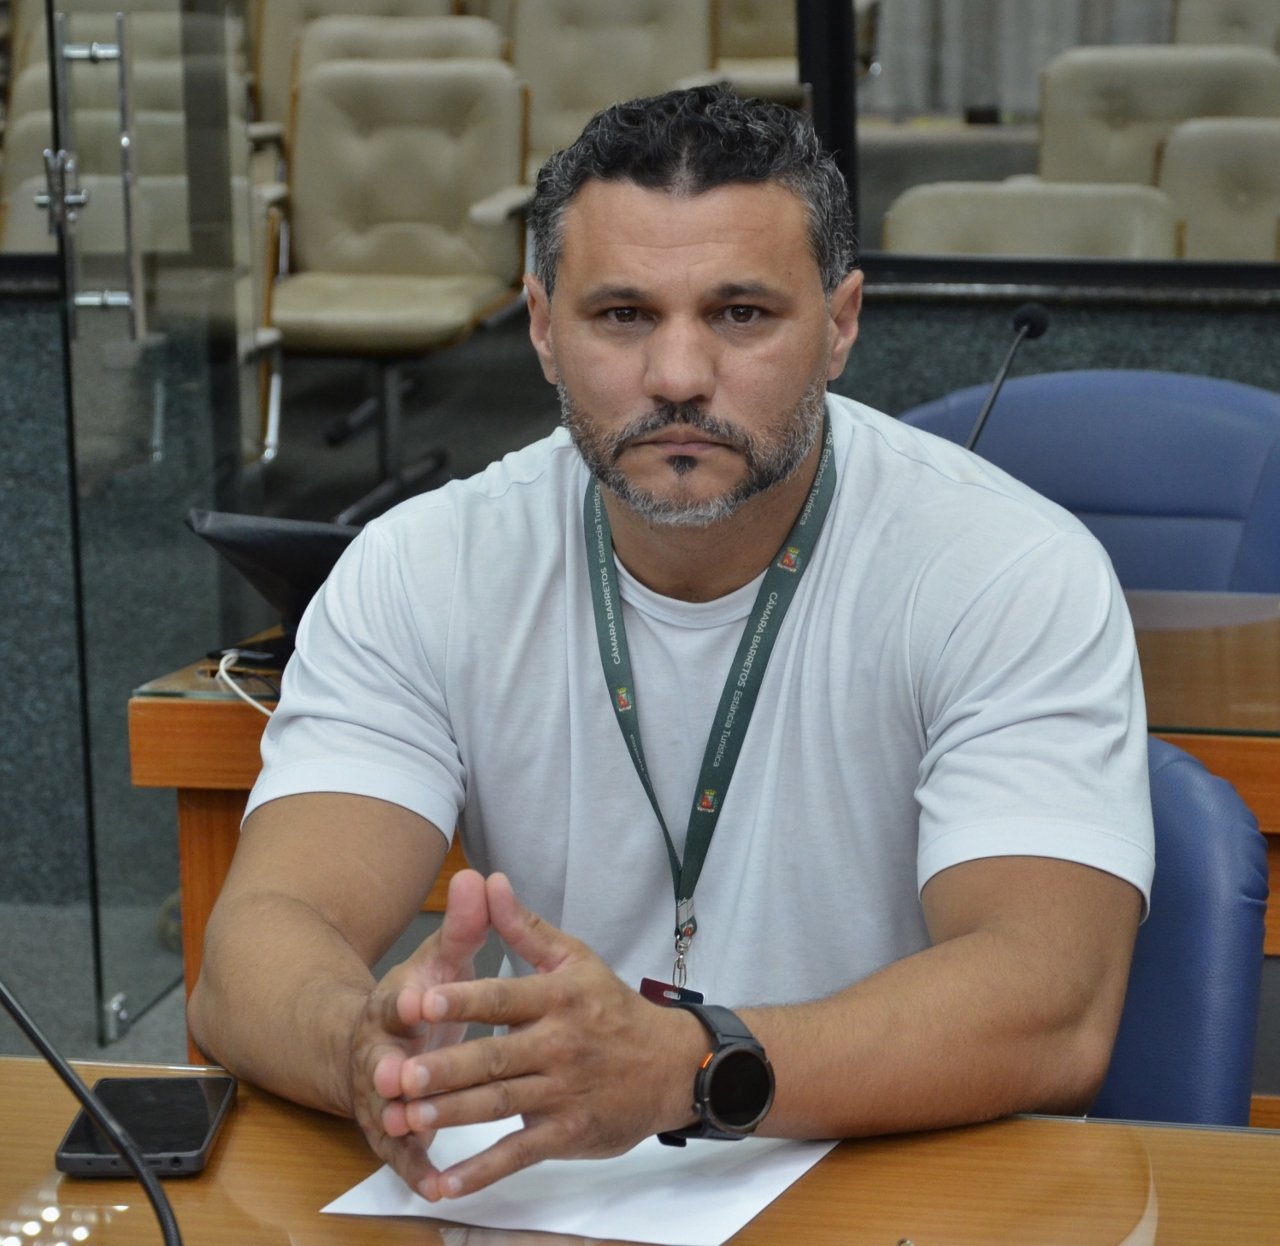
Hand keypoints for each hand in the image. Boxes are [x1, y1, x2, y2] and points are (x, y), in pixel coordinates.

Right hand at [349, 867, 490, 1196]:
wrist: (378, 1045)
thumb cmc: (422, 997)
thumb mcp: (442, 959)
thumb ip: (464, 925)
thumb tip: (478, 875)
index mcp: (394, 1005)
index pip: (396, 1001)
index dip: (405, 1001)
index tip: (416, 1001)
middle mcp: (380, 1052)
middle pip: (383, 1062)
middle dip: (392, 1069)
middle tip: (402, 1079)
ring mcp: (383, 1097)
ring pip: (388, 1111)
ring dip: (400, 1123)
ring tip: (416, 1133)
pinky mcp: (393, 1134)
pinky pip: (404, 1157)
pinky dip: (418, 1171)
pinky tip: (439, 1186)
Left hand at [395, 873, 703, 1200]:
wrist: (671, 1066)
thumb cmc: (612, 1007)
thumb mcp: (574, 959)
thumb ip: (524, 926)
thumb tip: (490, 881)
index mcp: (559, 997)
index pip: (504, 998)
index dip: (462, 1001)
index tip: (421, 1003)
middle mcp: (560, 1044)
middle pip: (495, 1058)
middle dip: (445, 1068)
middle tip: (398, 1074)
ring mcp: (564, 1092)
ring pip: (500, 1105)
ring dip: (452, 1115)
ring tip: (406, 1118)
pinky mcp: (567, 1133)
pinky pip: (519, 1153)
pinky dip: (482, 1171)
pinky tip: (445, 1183)